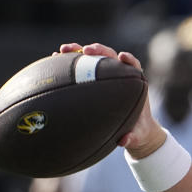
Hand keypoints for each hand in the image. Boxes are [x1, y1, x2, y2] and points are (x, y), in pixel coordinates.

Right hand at [58, 42, 166, 157]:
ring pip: (93, 59)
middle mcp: (120, 75)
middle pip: (110, 56)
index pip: (133, 66)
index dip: (128, 60)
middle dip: (98, 50)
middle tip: (86, 50)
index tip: (122, 57)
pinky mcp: (93, 79)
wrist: (132, 131)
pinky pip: (81, 68)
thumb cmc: (136, 131)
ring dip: (79, 51)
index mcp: (134, 85)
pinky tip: (54, 60)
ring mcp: (105, 75)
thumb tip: (124, 140)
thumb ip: (132, 137)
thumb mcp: (136, 136)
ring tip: (63, 50)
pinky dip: (70, 63)